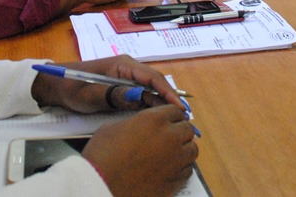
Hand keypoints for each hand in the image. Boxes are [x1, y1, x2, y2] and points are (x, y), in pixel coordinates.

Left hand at [31, 55, 183, 109]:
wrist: (56, 85)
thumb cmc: (72, 87)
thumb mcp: (91, 94)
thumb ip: (114, 95)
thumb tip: (139, 98)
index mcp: (123, 64)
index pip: (152, 77)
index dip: (168, 93)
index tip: (180, 108)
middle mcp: (128, 68)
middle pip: (156, 83)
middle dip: (170, 100)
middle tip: (184, 119)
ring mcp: (126, 78)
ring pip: (150, 90)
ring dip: (162, 104)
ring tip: (176, 121)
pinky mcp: (123, 87)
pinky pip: (142, 95)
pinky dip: (152, 106)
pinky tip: (158, 118)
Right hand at [83, 105, 197, 196]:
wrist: (102, 184)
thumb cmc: (102, 155)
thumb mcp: (114, 127)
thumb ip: (135, 123)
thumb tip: (140, 126)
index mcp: (154, 119)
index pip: (175, 111)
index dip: (170, 116)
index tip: (166, 121)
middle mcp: (170, 137)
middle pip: (187, 129)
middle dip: (179, 131)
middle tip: (168, 137)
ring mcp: (175, 160)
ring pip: (192, 149)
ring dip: (184, 149)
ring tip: (171, 153)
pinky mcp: (176, 180)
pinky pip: (188, 170)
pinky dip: (181, 167)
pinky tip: (169, 168)